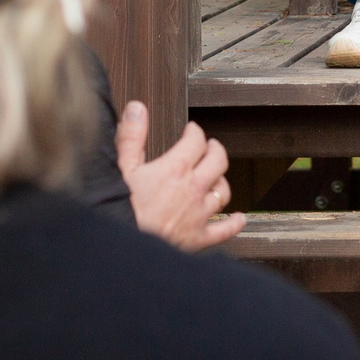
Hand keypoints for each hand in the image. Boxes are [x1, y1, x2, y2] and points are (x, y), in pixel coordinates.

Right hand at [118, 102, 245, 250]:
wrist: (122, 249)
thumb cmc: (120, 211)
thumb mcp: (121, 168)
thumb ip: (132, 137)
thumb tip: (137, 110)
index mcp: (176, 169)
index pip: (196, 141)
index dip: (195, 132)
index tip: (191, 131)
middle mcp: (193, 189)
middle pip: (218, 161)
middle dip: (215, 150)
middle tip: (210, 147)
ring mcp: (199, 215)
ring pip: (223, 192)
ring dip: (221, 181)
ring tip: (216, 177)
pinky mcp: (199, 238)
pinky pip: (225, 230)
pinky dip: (234, 224)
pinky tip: (238, 220)